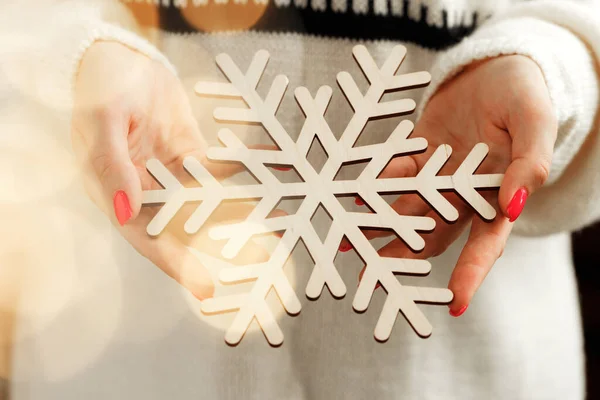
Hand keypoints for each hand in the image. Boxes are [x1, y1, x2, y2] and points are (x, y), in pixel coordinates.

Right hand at [72, 42, 269, 299]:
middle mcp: (145, 190)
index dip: (176, 265)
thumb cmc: (102, 85)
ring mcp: (170, 174)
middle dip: (216, 249)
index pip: (147, 238)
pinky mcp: (190, 154)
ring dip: (236, 216)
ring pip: (206, 204)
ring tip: (273, 227)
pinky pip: (218, 168)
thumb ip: (112, 165)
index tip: (206, 288)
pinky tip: (271, 171)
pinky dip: (243, 171)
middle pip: (183, 229)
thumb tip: (125, 211)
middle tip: (255, 266)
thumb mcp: (103, 121)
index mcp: (116, 192)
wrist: (120, 53)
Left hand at [356, 55, 556, 315]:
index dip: (471, 274)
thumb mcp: (534, 125)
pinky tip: (354, 197)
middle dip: (403, 257)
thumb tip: (513, 206)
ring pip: (406, 211)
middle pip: (432, 236)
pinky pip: (394, 175)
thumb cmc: (524, 95)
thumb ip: (528, 164)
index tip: (455, 305)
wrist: (497, 66)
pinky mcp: (418, 156)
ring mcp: (437, 177)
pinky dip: (375, 186)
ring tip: (345, 241)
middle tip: (372, 274)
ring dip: (378, 226)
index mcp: (497, 196)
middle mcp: (464, 195)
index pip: (485, 243)